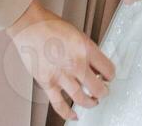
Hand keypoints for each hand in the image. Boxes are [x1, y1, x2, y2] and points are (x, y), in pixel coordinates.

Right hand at [7, 0, 114, 119]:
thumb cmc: (51, 26)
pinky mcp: (47, 82)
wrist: (30, 26)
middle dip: (103, 92)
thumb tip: (95, 65)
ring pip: (82, 98)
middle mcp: (76, 63)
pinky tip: (74, 115)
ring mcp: (61, 75)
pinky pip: (59, 104)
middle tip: (103, 91)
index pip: (108, 69)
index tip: (109, 77)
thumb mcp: (78, 34)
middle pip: (98, 87)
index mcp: (86, 48)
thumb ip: (87, 50)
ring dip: (90, 102)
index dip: (110, 75)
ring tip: (93, 102)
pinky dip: (67, 113)